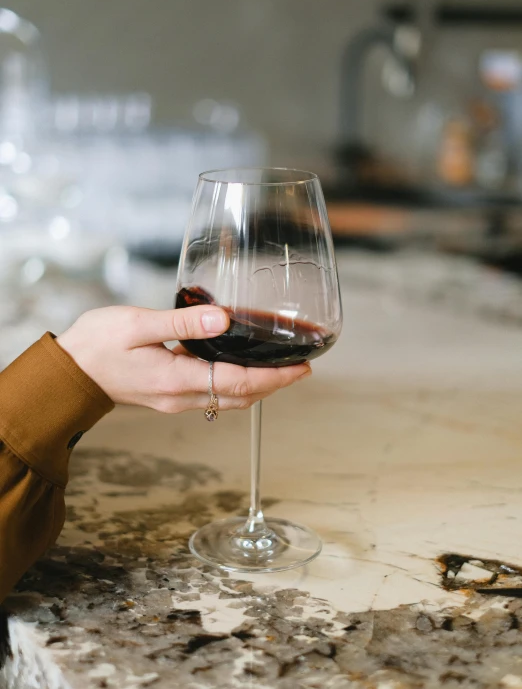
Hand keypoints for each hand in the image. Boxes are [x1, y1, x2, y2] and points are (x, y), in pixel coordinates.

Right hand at [57, 305, 310, 412]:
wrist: (69, 372)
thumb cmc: (97, 345)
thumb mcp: (138, 325)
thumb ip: (181, 323)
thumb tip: (221, 318)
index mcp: (178, 379)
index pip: (240, 382)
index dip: (275, 377)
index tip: (301, 369)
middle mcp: (181, 395)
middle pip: (241, 396)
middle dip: (275, 384)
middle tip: (301, 369)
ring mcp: (175, 399)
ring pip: (228, 398)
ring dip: (258, 387)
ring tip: (279, 370)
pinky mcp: (168, 394)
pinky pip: (213, 393)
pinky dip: (236, 385)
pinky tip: (240, 368)